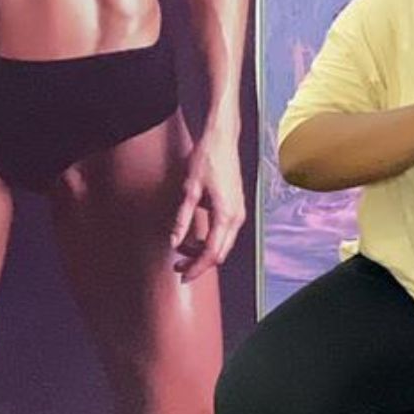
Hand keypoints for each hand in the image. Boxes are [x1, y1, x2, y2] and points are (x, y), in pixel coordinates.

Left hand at [170, 133, 245, 281]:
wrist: (223, 139)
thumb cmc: (207, 159)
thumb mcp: (189, 190)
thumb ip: (182, 219)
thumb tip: (174, 242)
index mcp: (226, 215)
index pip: (211, 253)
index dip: (196, 268)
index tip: (182, 275)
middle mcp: (236, 217)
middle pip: (220, 254)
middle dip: (199, 264)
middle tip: (178, 266)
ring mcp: (239, 213)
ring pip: (223, 245)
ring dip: (203, 252)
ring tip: (181, 249)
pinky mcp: (236, 207)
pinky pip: (224, 233)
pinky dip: (209, 240)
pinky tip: (194, 237)